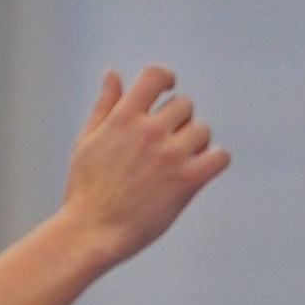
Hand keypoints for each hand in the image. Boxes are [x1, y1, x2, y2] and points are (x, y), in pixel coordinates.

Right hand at [62, 65, 228, 263]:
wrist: (91, 232)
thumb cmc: (85, 189)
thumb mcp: (86, 140)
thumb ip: (104, 104)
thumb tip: (113, 72)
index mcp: (124, 117)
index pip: (156, 76)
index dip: (166, 78)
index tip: (168, 89)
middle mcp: (149, 131)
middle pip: (184, 105)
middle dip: (178, 120)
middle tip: (166, 143)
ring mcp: (169, 156)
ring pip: (202, 129)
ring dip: (195, 142)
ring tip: (179, 160)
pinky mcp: (186, 182)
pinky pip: (219, 157)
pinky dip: (216, 160)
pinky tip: (202, 169)